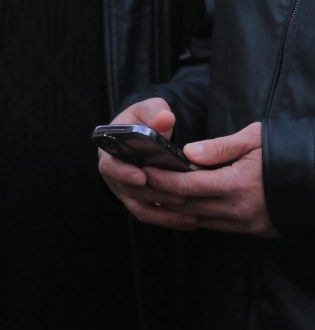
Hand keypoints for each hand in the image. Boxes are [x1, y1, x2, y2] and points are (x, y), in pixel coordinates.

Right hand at [97, 97, 195, 229]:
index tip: (142, 176)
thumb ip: (156, 111)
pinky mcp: (140, 202)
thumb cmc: (145, 119)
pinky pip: (152, 215)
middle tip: (178, 196)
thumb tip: (164, 119)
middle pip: (130, 191)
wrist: (146, 132)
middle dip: (155, 194)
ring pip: (142, 208)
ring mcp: (126, 191)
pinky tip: (189, 220)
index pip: (109, 166)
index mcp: (110, 152)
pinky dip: (168, 219)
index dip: (123, 173)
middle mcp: (115, 176)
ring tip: (189, 212)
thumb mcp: (150, 109)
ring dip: (164, 212)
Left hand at [143, 122, 276, 237]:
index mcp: (236, 184)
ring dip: (173, 211)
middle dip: (158, 196)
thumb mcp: (256, 137)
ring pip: (197, 221)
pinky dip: (193, 217)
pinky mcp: (253, 231)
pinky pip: (214, 226)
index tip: (143, 170)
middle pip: (186, 206)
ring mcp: (244, 224)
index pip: (187, 185)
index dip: (162, 179)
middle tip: (137, 185)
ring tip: (151, 199)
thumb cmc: (289, 150)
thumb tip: (188, 152)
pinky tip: (182, 209)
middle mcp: (236, 210)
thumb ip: (221, 146)